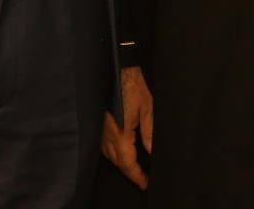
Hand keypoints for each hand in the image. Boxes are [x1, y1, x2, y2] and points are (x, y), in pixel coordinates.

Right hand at [102, 66, 153, 188]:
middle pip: (118, 162)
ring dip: (121, 165)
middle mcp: (108, 135)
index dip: (136, 175)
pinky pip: (105, 147)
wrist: (117, 70)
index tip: (145, 183)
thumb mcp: (148, 108)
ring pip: (110, 156)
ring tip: (134, 169)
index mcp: (121, 133)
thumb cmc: (133, 86)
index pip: (128, 162)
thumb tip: (153, 151)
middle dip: (130, 173)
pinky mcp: (99, 125)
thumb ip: (150, 132)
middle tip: (142, 179)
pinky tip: (121, 154)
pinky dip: (114, 155)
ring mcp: (101, 130)